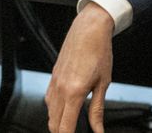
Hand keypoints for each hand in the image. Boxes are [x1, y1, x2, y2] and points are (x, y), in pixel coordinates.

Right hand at [46, 3, 114, 132]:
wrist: (89, 29)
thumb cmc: (98, 52)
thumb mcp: (103, 84)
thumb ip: (97, 110)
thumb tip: (97, 129)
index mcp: (73, 92)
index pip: (65, 127)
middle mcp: (60, 89)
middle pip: (53, 124)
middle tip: (75, 132)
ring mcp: (54, 82)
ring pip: (49, 113)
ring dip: (57, 123)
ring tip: (72, 125)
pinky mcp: (53, 77)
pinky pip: (49, 100)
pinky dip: (55, 111)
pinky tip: (65, 110)